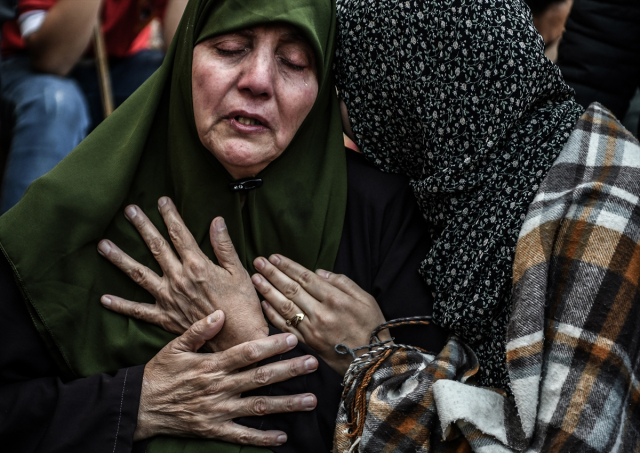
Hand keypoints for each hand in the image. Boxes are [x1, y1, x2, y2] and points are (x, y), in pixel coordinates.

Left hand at [98, 197, 267, 351]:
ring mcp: (169, 298)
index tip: (161, 200)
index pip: (180, 234)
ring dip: (120, 259)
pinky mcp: (165, 317)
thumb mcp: (238, 271)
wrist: (237, 340)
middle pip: (156, 247)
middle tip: (129, 210)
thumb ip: (224, 245)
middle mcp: (178, 278)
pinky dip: (120, 305)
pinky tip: (104, 298)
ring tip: (103, 245)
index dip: (170, 215)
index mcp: (197, 265)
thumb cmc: (243, 306)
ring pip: (139, 274)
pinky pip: (138, 311)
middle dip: (142, 226)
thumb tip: (217, 220)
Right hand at [134, 310, 318, 445]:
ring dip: (286, 404)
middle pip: (260, 377)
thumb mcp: (174, 346)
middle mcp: (219, 387)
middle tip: (313, 363)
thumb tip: (220, 313)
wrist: (140, 406)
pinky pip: (241, 435)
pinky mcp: (213, 429)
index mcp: (211, 365)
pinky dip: (261, 438)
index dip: (271, 345)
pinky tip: (282, 436)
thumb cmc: (159, 373)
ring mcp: (218, 410)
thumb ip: (198, 330)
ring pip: (257, 406)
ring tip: (310, 400)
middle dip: (289, 370)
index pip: (247, 352)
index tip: (293, 338)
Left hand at [251, 254, 388, 374]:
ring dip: (268, 291)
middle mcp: (321, 313)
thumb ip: (343, 282)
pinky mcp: (307, 343)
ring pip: (285, 306)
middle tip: (258, 261)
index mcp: (336, 299)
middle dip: (273, 274)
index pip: (306, 278)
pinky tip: (263, 303)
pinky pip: (286, 327)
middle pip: (291, 289)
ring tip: (255, 278)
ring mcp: (312, 329)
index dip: (288, 266)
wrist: (372, 362)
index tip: (274, 257)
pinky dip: (273, 315)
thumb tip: (320, 272)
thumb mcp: (366, 299)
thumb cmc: (372, 327)